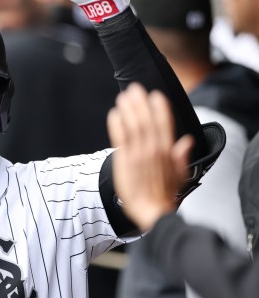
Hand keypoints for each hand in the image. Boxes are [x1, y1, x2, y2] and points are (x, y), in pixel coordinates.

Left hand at [108, 83, 193, 231]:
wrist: (152, 212)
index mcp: (168, 152)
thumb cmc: (165, 195)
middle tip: (134, 88)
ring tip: (123, 97)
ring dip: (128, 109)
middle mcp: (153, 150)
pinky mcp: (124, 160)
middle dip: (140, 103)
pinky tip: (114, 114)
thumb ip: (181, 156)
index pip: (164, 124)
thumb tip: (187, 141)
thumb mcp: (180, 175)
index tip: (155, 94)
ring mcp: (138, 154)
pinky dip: (116, 124)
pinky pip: (119, 138)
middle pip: (146, 120)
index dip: (160, 108)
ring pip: (132, 126)